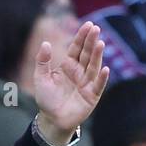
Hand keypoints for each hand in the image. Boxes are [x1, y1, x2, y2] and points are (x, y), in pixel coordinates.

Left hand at [33, 21, 109, 141]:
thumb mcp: (40, 79)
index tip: (88, 25)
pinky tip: (105, 69)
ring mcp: (87, 83)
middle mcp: (79, 72)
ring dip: (97, 56)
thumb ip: (42, 62)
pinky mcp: (91, 96)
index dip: (82, 37)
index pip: (77, 48)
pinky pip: (98, 86)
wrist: (52, 120)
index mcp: (68, 65)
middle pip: (87, 54)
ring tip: (100, 43)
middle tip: (96, 29)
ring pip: (93, 67)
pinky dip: (102, 78)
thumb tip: (45, 43)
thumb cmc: (47, 99)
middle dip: (91, 42)